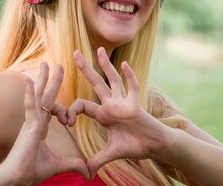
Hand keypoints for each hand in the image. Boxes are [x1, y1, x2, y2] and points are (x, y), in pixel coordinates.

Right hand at [1, 63, 89, 185]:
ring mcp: (32, 122)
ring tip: (45, 64)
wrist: (18, 178)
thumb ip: (73, 164)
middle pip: (45, 96)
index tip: (68, 120)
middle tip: (58, 65)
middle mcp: (36, 121)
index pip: (51, 109)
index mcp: (40, 128)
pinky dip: (29, 93)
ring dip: (42, 79)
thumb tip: (88, 172)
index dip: (62, 110)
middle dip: (51, 80)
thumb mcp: (58, 164)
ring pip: (38, 96)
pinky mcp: (29, 126)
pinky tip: (29, 80)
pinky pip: (30, 106)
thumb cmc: (31, 170)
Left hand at [67, 48, 170, 177]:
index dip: (72, 110)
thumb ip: (97, 160)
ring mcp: (123, 102)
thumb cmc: (135, 146)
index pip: (82, 105)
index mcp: (103, 114)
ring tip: (98, 49)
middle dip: (85, 68)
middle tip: (73, 52)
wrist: (154, 146)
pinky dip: (129, 76)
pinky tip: (124, 64)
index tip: (67, 123)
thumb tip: (85, 172)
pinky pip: (132, 87)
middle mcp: (111, 104)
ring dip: (106, 65)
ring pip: (112, 79)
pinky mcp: (135, 105)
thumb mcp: (111, 153)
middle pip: (95, 83)